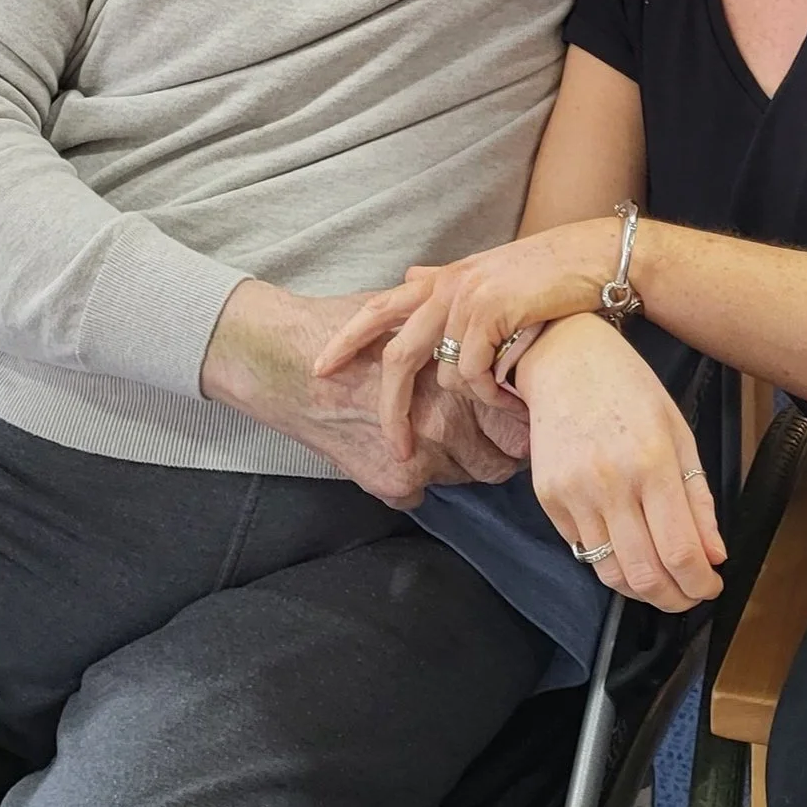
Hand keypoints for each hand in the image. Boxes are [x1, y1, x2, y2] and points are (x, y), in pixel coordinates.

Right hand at [201, 280, 527, 506]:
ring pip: (468, 478)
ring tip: (442, 439)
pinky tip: (402, 448)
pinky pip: (425, 492)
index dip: (519, 416)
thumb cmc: (349, 330)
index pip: (519, 421)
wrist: (286, 363)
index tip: (516, 414)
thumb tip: (503, 337)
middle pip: (502, 459)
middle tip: (489, 434)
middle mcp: (447, 423)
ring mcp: (421, 458)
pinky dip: (419, 475)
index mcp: (460, 379)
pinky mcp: (393, 482)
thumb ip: (458, 329)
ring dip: (461, 463)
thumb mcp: (412, 313)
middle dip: (500, 448)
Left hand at [311, 220, 622, 451]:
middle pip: (397, 356)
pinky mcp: (491, 311)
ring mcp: (467, 297)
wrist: (597, 257)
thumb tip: (409, 275)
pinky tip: (516, 390)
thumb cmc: (549, 275)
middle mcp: (447, 285)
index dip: (345, 340)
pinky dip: (493, 392)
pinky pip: (476, 374)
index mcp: (442, 278)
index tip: (320, 369)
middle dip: (390, 407)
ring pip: (444, 373)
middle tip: (397, 446)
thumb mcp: (488, 273)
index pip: (378, 308)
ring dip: (472, 398)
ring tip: (503, 397)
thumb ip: (448, 283)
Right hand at [514, 317, 724, 608]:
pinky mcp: (548, 500)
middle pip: (645, 575)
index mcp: (652, 462)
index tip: (710, 586)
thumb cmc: (628, 388)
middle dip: (675, 599)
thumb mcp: (679, 432)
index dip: (700, 584)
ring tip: (662, 582)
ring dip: (642, 591)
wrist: (564, 359)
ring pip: (610, 574)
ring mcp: (573, 494)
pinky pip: (582, 551)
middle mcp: (610, 483)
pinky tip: (627, 548)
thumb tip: (714, 555)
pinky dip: (610, 561)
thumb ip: (698, 498)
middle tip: (689, 594)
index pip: (680, 551)